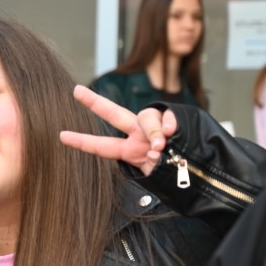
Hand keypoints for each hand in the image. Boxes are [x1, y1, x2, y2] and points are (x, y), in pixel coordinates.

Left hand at [59, 85, 177, 175]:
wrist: (205, 172)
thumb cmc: (177, 175)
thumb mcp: (156, 175)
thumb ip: (150, 161)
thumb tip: (156, 145)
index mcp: (130, 150)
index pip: (102, 146)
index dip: (82, 142)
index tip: (61, 136)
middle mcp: (139, 135)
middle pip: (115, 114)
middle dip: (95, 102)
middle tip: (75, 91)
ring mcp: (157, 127)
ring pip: (146, 116)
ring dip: (152, 131)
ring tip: (159, 146)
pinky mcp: (177, 120)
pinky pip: (169, 115)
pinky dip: (169, 124)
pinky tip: (172, 133)